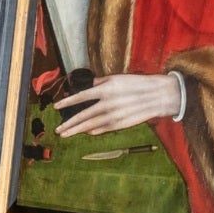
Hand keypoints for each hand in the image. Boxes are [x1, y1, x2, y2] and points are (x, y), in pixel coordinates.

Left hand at [53, 71, 185, 136]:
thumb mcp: (116, 78)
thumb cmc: (136, 84)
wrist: (158, 96)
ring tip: (65, 134)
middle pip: (83, 115)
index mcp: (105, 90)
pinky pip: (103, 129)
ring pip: (91, 125)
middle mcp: (108, 104)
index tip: (56, 107)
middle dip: (69, 124)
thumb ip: (99, 83)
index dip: (67, 102)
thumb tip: (85, 87)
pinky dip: (92, 131)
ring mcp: (114, 116)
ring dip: (77, 130)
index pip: (81, 97)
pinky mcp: (121, 124)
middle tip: (58, 130)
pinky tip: (85, 132)